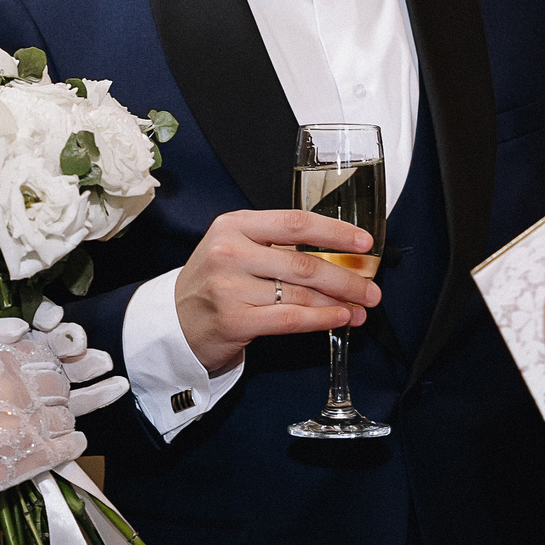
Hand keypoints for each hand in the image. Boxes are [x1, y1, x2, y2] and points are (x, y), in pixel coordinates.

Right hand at [174, 209, 380, 376]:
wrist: (173, 322)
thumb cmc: (214, 283)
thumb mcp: (236, 249)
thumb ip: (277, 245)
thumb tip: (338, 254)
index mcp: (234, 225)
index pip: (296, 222)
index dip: (336, 232)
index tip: (365, 243)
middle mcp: (229, 252)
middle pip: (304, 262)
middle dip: (346, 277)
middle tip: (372, 288)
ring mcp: (229, 287)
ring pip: (300, 293)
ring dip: (338, 302)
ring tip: (361, 307)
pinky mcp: (233, 320)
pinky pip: (289, 319)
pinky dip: (320, 319)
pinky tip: (339, 318)